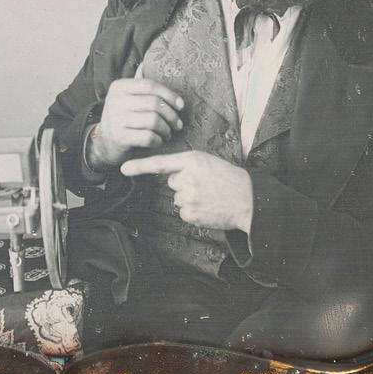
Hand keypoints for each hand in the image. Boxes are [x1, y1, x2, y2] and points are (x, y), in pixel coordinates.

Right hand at [86, 79, 184, 169]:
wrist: (104, 141)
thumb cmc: (122, 116)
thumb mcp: (126, 96)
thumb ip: (137, 83)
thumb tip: (145, 63)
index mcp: (119, 87)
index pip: (149, 85)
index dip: (169, 94)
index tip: (181, 105)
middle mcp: (115, 101)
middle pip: (154, 103)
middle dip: (171, 115)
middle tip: (178, 124)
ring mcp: (116, 120)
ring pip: (153, 121)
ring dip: (166, 129)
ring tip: (168, 132)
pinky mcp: (119, 138)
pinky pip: (148, 137)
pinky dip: (158, 140)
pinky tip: (159, 140)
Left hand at [120, 150, 253, 232]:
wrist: (249, 199)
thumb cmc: (230, 179)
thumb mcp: (209, 163)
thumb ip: (188, 166)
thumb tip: (172, 178)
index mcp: (192, 160)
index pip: (160, 163)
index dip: (139, 166)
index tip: (123, 169)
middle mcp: (187, 177)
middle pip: (172, 182)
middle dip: (184, 185)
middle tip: (206, 186)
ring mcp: (188, 196)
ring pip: (178, 198)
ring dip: (190, 199)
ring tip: (210, 197)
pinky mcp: (190, 213)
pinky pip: (183, 212)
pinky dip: (194, 212)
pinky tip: (209, 208)